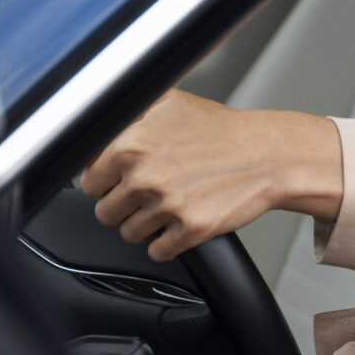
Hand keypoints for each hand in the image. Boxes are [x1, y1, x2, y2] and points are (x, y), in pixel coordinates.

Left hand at [78, 89, 343, 258]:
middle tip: (148, 192)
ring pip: (129, 234)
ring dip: (144, 225)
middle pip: (105, 212)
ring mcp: (167, 205)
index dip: (105, 180)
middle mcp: (145, 175)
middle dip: (123, 205)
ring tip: (167, 205)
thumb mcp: (167, 103)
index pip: (88, 180)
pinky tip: (180, 222)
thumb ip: (125, 116)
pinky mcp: (190, 230)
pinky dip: (166, 243)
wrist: (266, 155)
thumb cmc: (219, 131)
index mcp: (131, 143)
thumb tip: (90, 128)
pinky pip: (157, 252)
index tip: (120, 178)